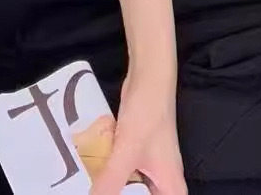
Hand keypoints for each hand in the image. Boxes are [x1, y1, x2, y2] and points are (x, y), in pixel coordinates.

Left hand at [88, 70, 187, 194]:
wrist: (149, 77)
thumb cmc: (147, 115)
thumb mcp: (127, 152)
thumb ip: (110, 181)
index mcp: (170, 188)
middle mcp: (163, 180)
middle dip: (120, 193)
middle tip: (96, 191)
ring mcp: (149, 163)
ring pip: (130, 185)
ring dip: (111, 184)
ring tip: (90, 181)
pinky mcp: (136, 148)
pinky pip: (122, 168)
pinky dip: (109, 169)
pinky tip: (90, 168)